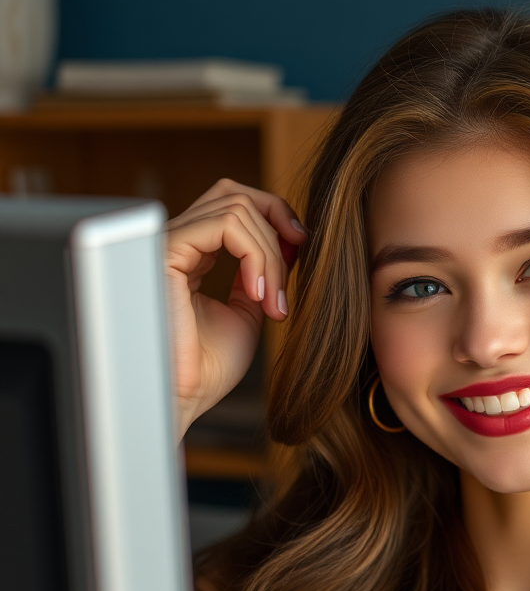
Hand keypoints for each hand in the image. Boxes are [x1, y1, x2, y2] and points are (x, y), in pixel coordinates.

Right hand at [164, 179, 306, 440]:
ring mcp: (168, 243)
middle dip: (277, 219)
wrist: (186, 397)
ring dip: (271, 254)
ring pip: (236, 209)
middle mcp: (176, 243)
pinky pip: (225, 225)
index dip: (274, 217)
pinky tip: (260, 294)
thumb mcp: (248, 312)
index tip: (302, 247)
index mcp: (192, 255)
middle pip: (233, 193)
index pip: (233, 206)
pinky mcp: (167, 251)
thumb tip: (289, 240)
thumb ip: (262, 275)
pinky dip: (256, 255)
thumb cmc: (210, 367)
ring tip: (274, 301)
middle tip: (300, 255)